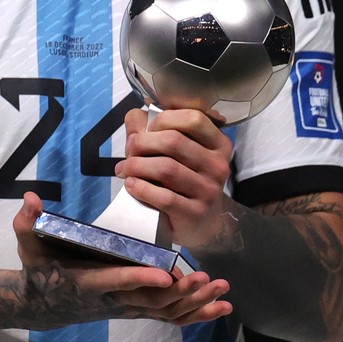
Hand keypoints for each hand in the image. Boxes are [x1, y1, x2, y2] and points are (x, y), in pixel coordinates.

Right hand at [11, 192, 231, 326]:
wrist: (41, 304)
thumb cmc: (38, 269)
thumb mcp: (29, 244)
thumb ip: (28, 222)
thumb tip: (29, 199)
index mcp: (88, 281)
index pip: (117, 281)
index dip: (140, 280)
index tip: (166, 275)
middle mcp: (111, 300)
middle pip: (150, 302)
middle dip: (180, 293)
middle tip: (207, 278)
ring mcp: (125, 308)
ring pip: (164, 313)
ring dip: (195, 304)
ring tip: (222, 291)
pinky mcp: (134, 311)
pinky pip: (168, 318)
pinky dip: (195, 315)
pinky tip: (220, 308)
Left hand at [114, 106, 237, 253]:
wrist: (205, 224)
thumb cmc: (187, 182)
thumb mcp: (180, 155)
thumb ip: (155, 131)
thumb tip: (134, 117)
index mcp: (218, 144)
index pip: (193, 119)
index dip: (163, 119)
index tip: (147, 130)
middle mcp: (218, 166)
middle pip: (173, 141)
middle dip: (142, 143)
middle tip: (129, 152)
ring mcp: (208, 191)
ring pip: (166, 168)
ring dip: (136, 166)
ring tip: (124, 170)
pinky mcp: (195, 213)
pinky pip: (164, 197)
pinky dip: (141, 188)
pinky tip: (131, 185)